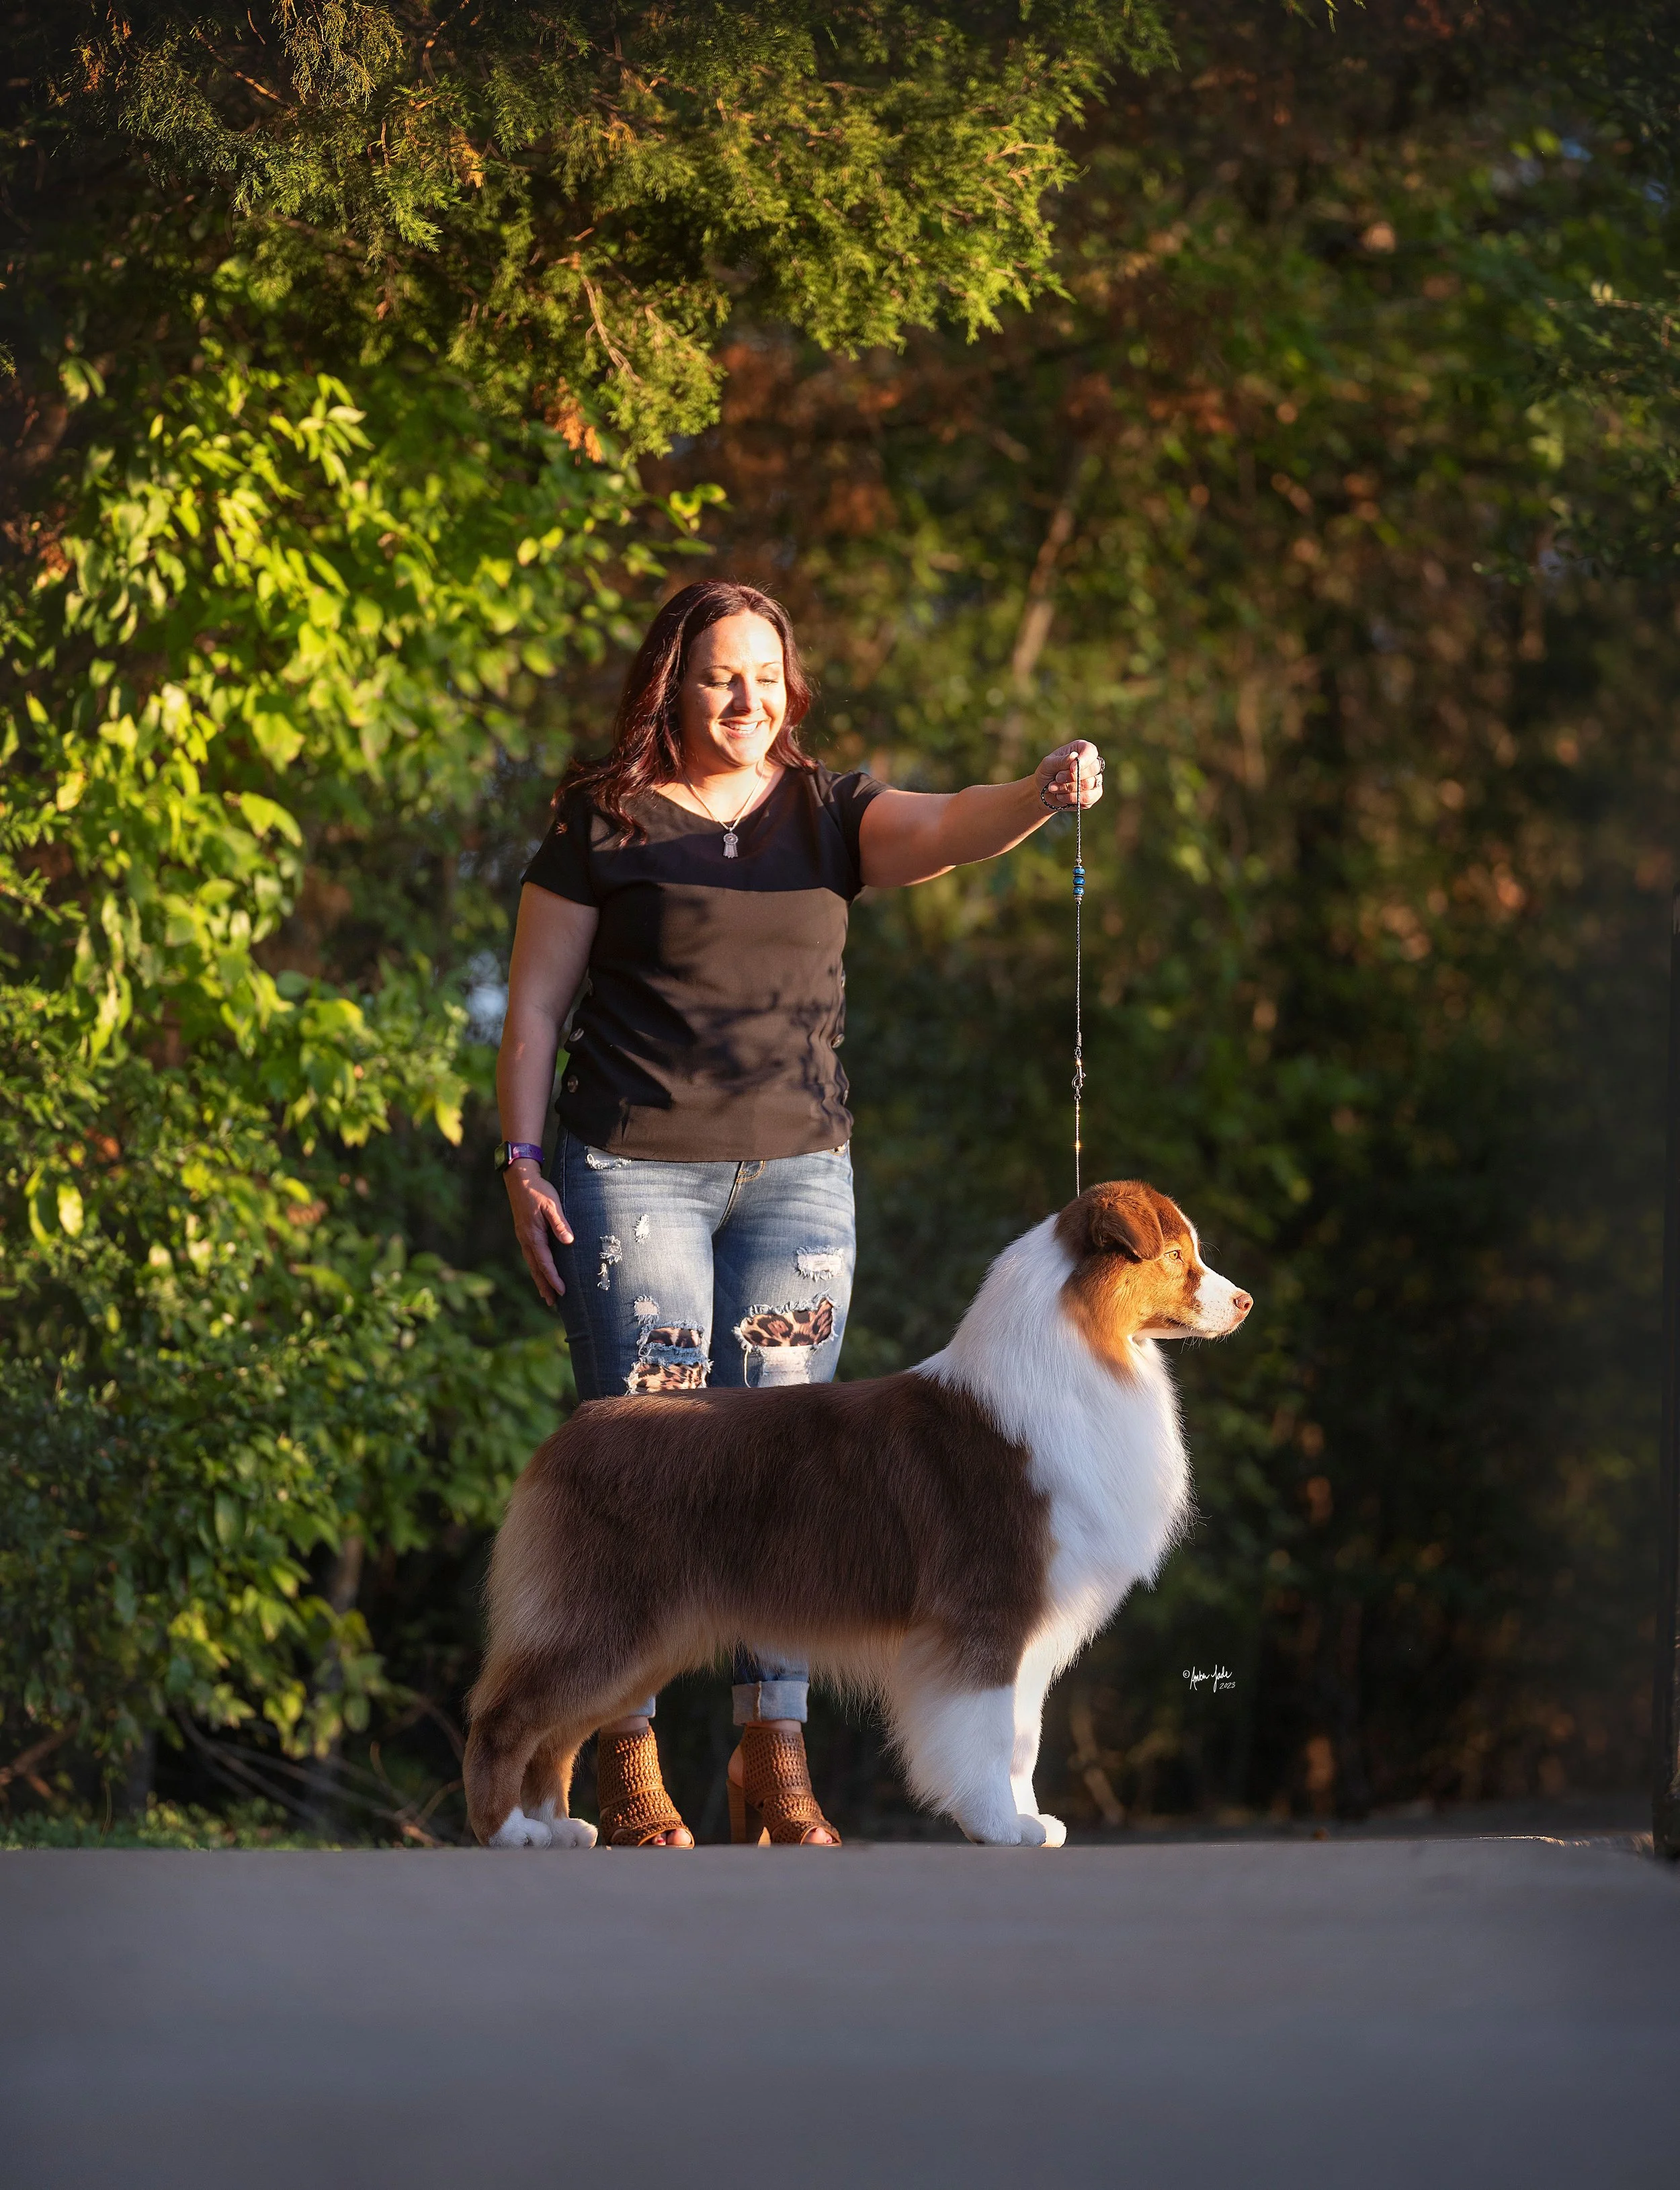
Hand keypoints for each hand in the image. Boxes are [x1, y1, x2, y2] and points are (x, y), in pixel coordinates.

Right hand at [504, 1161, 572, 1305]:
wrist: (520, 1180)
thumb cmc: (539, 1191)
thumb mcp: (552, 1204)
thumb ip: (560, 1223)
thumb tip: (569, 1241)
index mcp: (533, 1235)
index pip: (545, 1263)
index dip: (554, 1278)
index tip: (562, 1291)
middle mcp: (526, 1240)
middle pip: (536, 1269)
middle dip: (544, 1286)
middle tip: (552, 1303)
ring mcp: (524, 1238)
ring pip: (532, 1264)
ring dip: (540, 1280)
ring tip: (546, 1295)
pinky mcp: (524, 1234)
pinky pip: (531, 1256)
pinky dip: (536, 1268)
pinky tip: (540, 1272)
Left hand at [1035, 739, 1103, 811]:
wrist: (1044, 793)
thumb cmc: (1047, 774)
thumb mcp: (1048, 764)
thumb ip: (1060, 760)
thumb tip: (1074, 756)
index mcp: (1081, 750)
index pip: (1091, 751)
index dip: (1084, 760)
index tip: (1071, 768)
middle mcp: (1091, 763)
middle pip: (1093, 768)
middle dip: (1072, 776)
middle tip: (1057, 778)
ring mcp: (1095, 779)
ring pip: (1089, 784)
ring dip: (1068, 788)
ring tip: (1053, 787)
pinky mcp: (1094, 795)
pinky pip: (1088, 798)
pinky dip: (1072, 798)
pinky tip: (1061, 796)